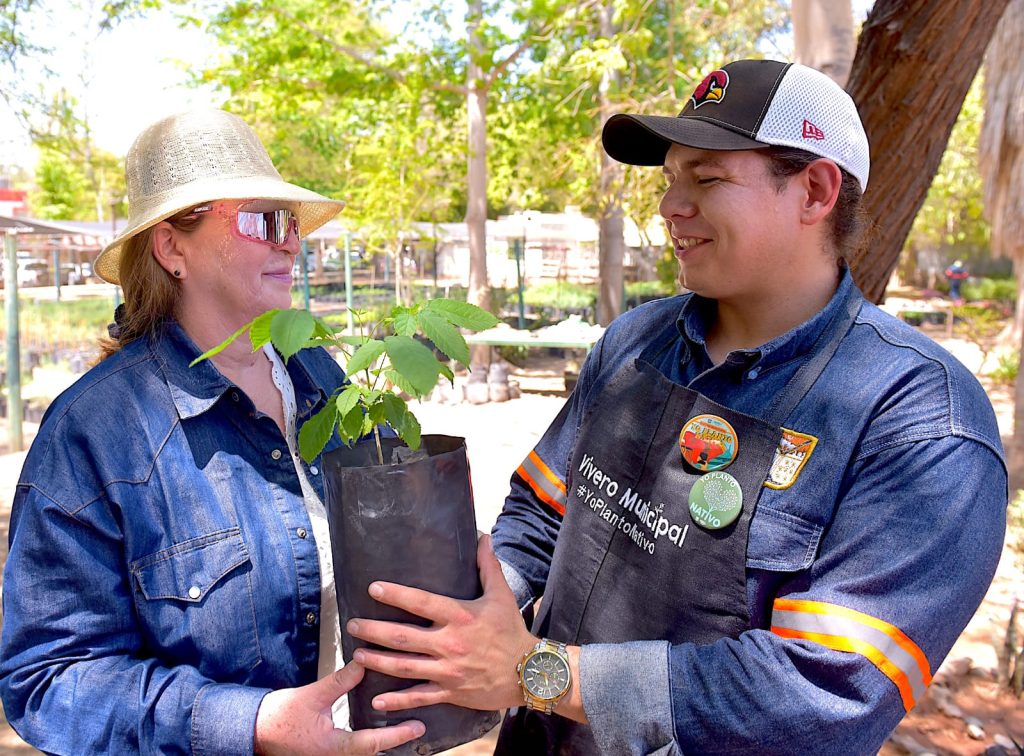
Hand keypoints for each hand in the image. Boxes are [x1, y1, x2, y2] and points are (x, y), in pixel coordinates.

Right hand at [254, 662, 424, 754]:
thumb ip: (340, 682)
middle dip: (396, 740)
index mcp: (334, 747)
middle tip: (418, 726)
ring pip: (363, 752)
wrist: (253, 731)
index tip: (418, 726)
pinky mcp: (325, 751)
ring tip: (403, 726)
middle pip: (373, 752)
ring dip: (382, 741)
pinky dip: (368, 739)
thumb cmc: (279, 717)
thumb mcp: (313, 695)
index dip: (397, 735)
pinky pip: (353, 748)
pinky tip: (377, 727)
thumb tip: (363, 664)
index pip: (373, 743)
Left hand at [347, 535, 536, 712]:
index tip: (373, 588)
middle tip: (352, 625)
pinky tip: (376, 700)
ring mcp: (448, 670)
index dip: (396, 595)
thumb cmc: (511, 631)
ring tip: (356, 654)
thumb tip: (483, 536)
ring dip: (377, 661)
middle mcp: (450, 643)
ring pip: (404, 667)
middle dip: (373, 631)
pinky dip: (396, 700)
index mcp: (460, 616)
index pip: (422, 602)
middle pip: (403, 637)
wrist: (528, 672)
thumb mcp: (501, 594)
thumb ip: (487, 565)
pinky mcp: (450, 692)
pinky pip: (418, 697)